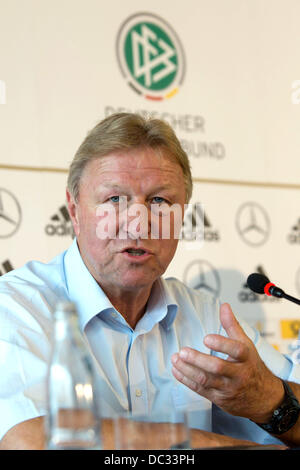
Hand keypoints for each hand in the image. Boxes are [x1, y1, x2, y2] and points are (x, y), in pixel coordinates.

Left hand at [171, 303, 283, 422]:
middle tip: (183, 351)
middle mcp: (238, 374)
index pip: (236, 350)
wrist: (263, 397)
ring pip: (206, 380)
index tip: (206, 338)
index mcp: (246, 357)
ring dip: (188, 369)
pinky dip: (186, 380)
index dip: (221, 344)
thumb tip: (224, 306)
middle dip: (198, 360)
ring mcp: (228, 388)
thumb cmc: (251, 367)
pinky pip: (200, 390)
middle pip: (218, 367)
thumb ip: (232, 325)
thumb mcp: (246, 345)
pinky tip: (177, 370)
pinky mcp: (218, 398)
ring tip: (175, 358)